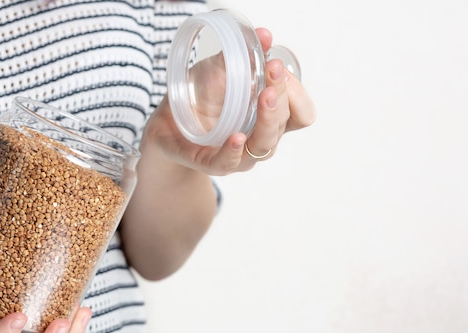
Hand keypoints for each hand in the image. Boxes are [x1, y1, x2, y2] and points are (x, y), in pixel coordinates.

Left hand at [148, 27, 314, 175]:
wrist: (167, 120)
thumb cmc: (201, 95)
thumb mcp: (220, 69)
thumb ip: (243, 54)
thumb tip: (264, 34)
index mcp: (270, 118)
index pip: (301, 113)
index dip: (295, 92)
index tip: (278, 66)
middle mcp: (261, 139)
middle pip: (284, 123)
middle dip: (282, 95)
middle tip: (273, 68)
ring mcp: (239, 155)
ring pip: (264, 144)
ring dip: (267, 119)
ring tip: (264, 95)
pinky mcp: (211, 163)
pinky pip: (228, 163)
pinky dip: (233, 150)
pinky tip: (236, 137)